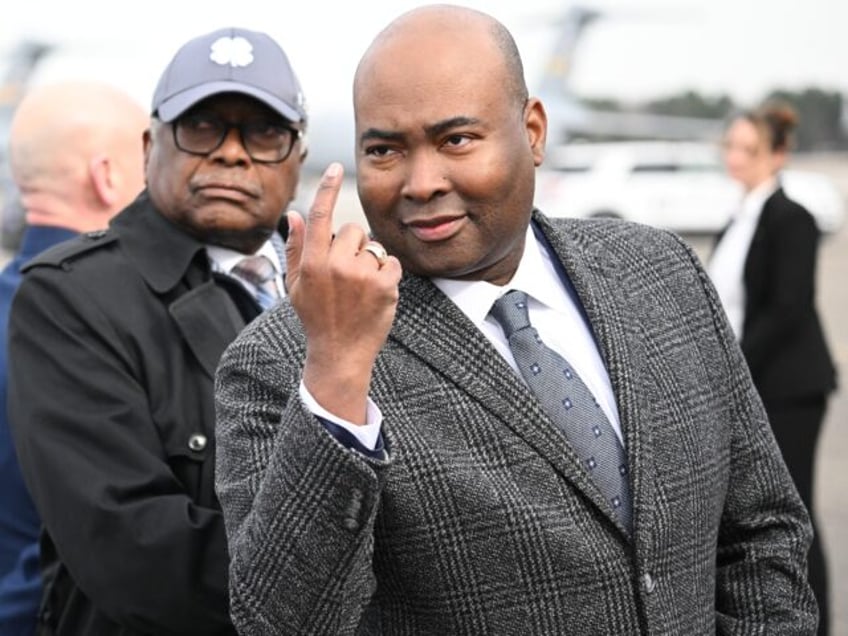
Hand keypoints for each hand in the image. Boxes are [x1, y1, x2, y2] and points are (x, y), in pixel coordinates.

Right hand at [285, 163, 401, 423]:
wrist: (340, 353)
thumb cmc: (317, 317)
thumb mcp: (297, 285)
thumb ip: (296, 248)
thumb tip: (294, 214)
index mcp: (312, 263)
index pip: (321, 216)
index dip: (329, 188)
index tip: (337, 167)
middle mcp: (336, 266)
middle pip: (353, 230)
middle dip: (353, 246)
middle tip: (347, 275)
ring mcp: (362, 276)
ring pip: (373, 247)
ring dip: (370, 262)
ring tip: (360, 289)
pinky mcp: (385, 286)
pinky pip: (392, 263)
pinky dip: (388, 276)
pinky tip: (376, 295)